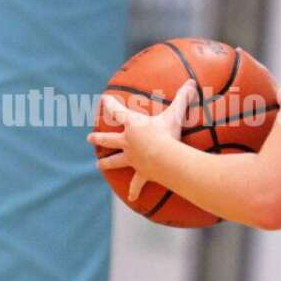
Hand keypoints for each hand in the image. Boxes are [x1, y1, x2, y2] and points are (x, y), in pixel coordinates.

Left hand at [87, 79, 198, 201]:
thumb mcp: (175, 114)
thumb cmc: (167, 133)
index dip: (110, 105)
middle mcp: (128, 142)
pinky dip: (135, 190)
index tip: (103, 100)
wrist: (164, 158)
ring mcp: (132, 159)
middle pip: (109, 140)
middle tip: (88, 138)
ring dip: (106, 163)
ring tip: (99, 166)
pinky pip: (136, 183)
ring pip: (115, 161)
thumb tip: (192, 82)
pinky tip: (132, 198)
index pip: (118, 112)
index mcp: (133, 126)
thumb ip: (182, 98)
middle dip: (98, 138)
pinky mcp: (140, 173)